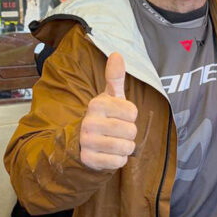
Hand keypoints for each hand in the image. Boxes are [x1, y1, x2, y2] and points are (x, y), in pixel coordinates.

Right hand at [79, 53, 137, 170]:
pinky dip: (119, 160)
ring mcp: (87, 141)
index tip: (119, 116)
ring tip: (114, 142)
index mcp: (97, 104)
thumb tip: (117, 54)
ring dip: (125, 147)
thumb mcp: (110, 97)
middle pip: (131, 131)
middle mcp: (89, 122)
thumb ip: (115, 77)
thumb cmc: (104, 117)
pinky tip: (109, 154)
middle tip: (116, 131)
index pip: (133, 112)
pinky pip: (118, 162)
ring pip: (126, 147)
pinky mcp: (88, 159)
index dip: (130, 116)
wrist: (83, 142)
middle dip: (129, 134)